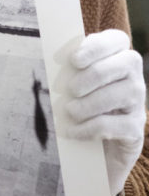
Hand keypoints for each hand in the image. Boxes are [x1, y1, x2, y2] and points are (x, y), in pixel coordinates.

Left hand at [66, 29, 145, 195]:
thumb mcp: (67, 90)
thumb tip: (58, 61)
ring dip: (91, 102)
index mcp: (115, 62)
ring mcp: (137, 105)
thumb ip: (66, 73)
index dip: (97, 46)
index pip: (117, 40)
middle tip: (70, 90)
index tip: (74, 60)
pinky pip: (116, 124)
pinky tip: (71, 132)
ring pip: (125, 92)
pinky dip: (89, 128)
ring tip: (69, 111)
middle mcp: (133, 79)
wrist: (86, 154)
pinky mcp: (134, 130)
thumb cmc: (73, 113)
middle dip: (94, 74)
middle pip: (127, 62)